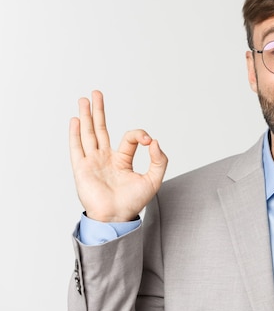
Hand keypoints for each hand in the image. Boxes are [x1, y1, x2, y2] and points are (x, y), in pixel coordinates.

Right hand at [69, 90, 167, 221]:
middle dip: (98, 111)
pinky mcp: (82, 169)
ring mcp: (92, 162)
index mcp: (121, 160)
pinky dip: (76, 134)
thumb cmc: (133, 202)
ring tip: (84, 99)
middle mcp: (105, 158)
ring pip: (88, 134)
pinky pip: (77, 148)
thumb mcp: (154, 180)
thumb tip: (155, 142)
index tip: (149, 141)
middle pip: (100, 129)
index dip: (141, 135)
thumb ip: (159, 160)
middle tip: (96, 93)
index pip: (129, 138)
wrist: (117, 217)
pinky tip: (75, 120)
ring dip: (86, 116)